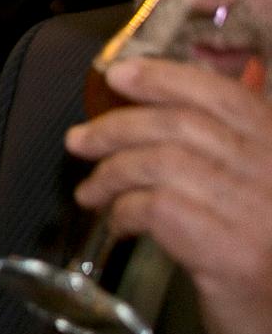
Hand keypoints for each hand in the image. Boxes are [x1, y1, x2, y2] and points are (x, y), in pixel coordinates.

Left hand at [69, 55, 271, 333]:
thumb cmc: (262, 258)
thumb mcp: (251, 196)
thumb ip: (219, 153)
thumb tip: (155, 110)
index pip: (223, 95)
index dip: (164, 78)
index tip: (119, 76)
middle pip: (182, 125)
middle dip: (117, 126)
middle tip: (79, 140)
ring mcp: (258, 213)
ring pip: (163, 161)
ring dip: (111, 172)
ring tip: (91, 191)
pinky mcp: (233, 253)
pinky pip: (158, 208)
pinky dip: (124, 210)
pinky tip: (117, 224)